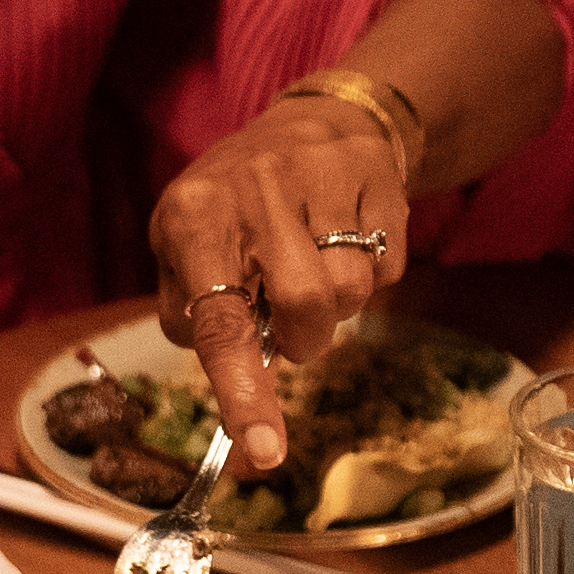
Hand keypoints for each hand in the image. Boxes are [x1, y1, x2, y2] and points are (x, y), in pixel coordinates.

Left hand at [148, 95, 404, 470]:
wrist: (314, 122)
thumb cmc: (234, 206)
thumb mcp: (184, 245)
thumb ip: (190, 315)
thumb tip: (232, 372)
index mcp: (194, 215)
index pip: (220, 321)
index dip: (243, 392)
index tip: (265, 450)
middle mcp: (256, 190)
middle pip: (304, 310)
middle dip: (305, 340)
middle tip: (292, 326)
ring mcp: (322, 178)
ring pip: (351, 293)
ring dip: (337, 309)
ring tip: (315, 270)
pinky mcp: (378, 179)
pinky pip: (388, 270)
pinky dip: (370, 275)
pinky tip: (347, 241)